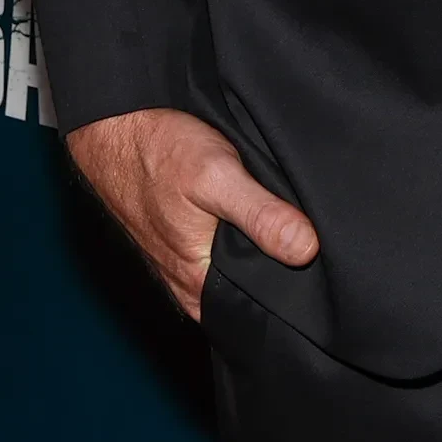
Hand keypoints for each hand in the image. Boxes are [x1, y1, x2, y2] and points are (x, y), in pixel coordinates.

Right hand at [65, 107, 320, 318]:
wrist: (116, 128)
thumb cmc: (159, 152)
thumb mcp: (216, 176)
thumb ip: (260, 215)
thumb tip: (307, 250)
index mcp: (197, 285)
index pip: (256, 314)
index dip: (293, 298)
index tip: (325, 277)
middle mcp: (189, 284)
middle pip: (249, 294)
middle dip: (282, 278)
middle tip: (318, 251)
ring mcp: (184, 264)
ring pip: (237, 274)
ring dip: (262, 257)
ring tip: (294, 233)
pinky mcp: (184, 242)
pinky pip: (222, 256)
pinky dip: (242, 242)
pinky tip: (263, 219)